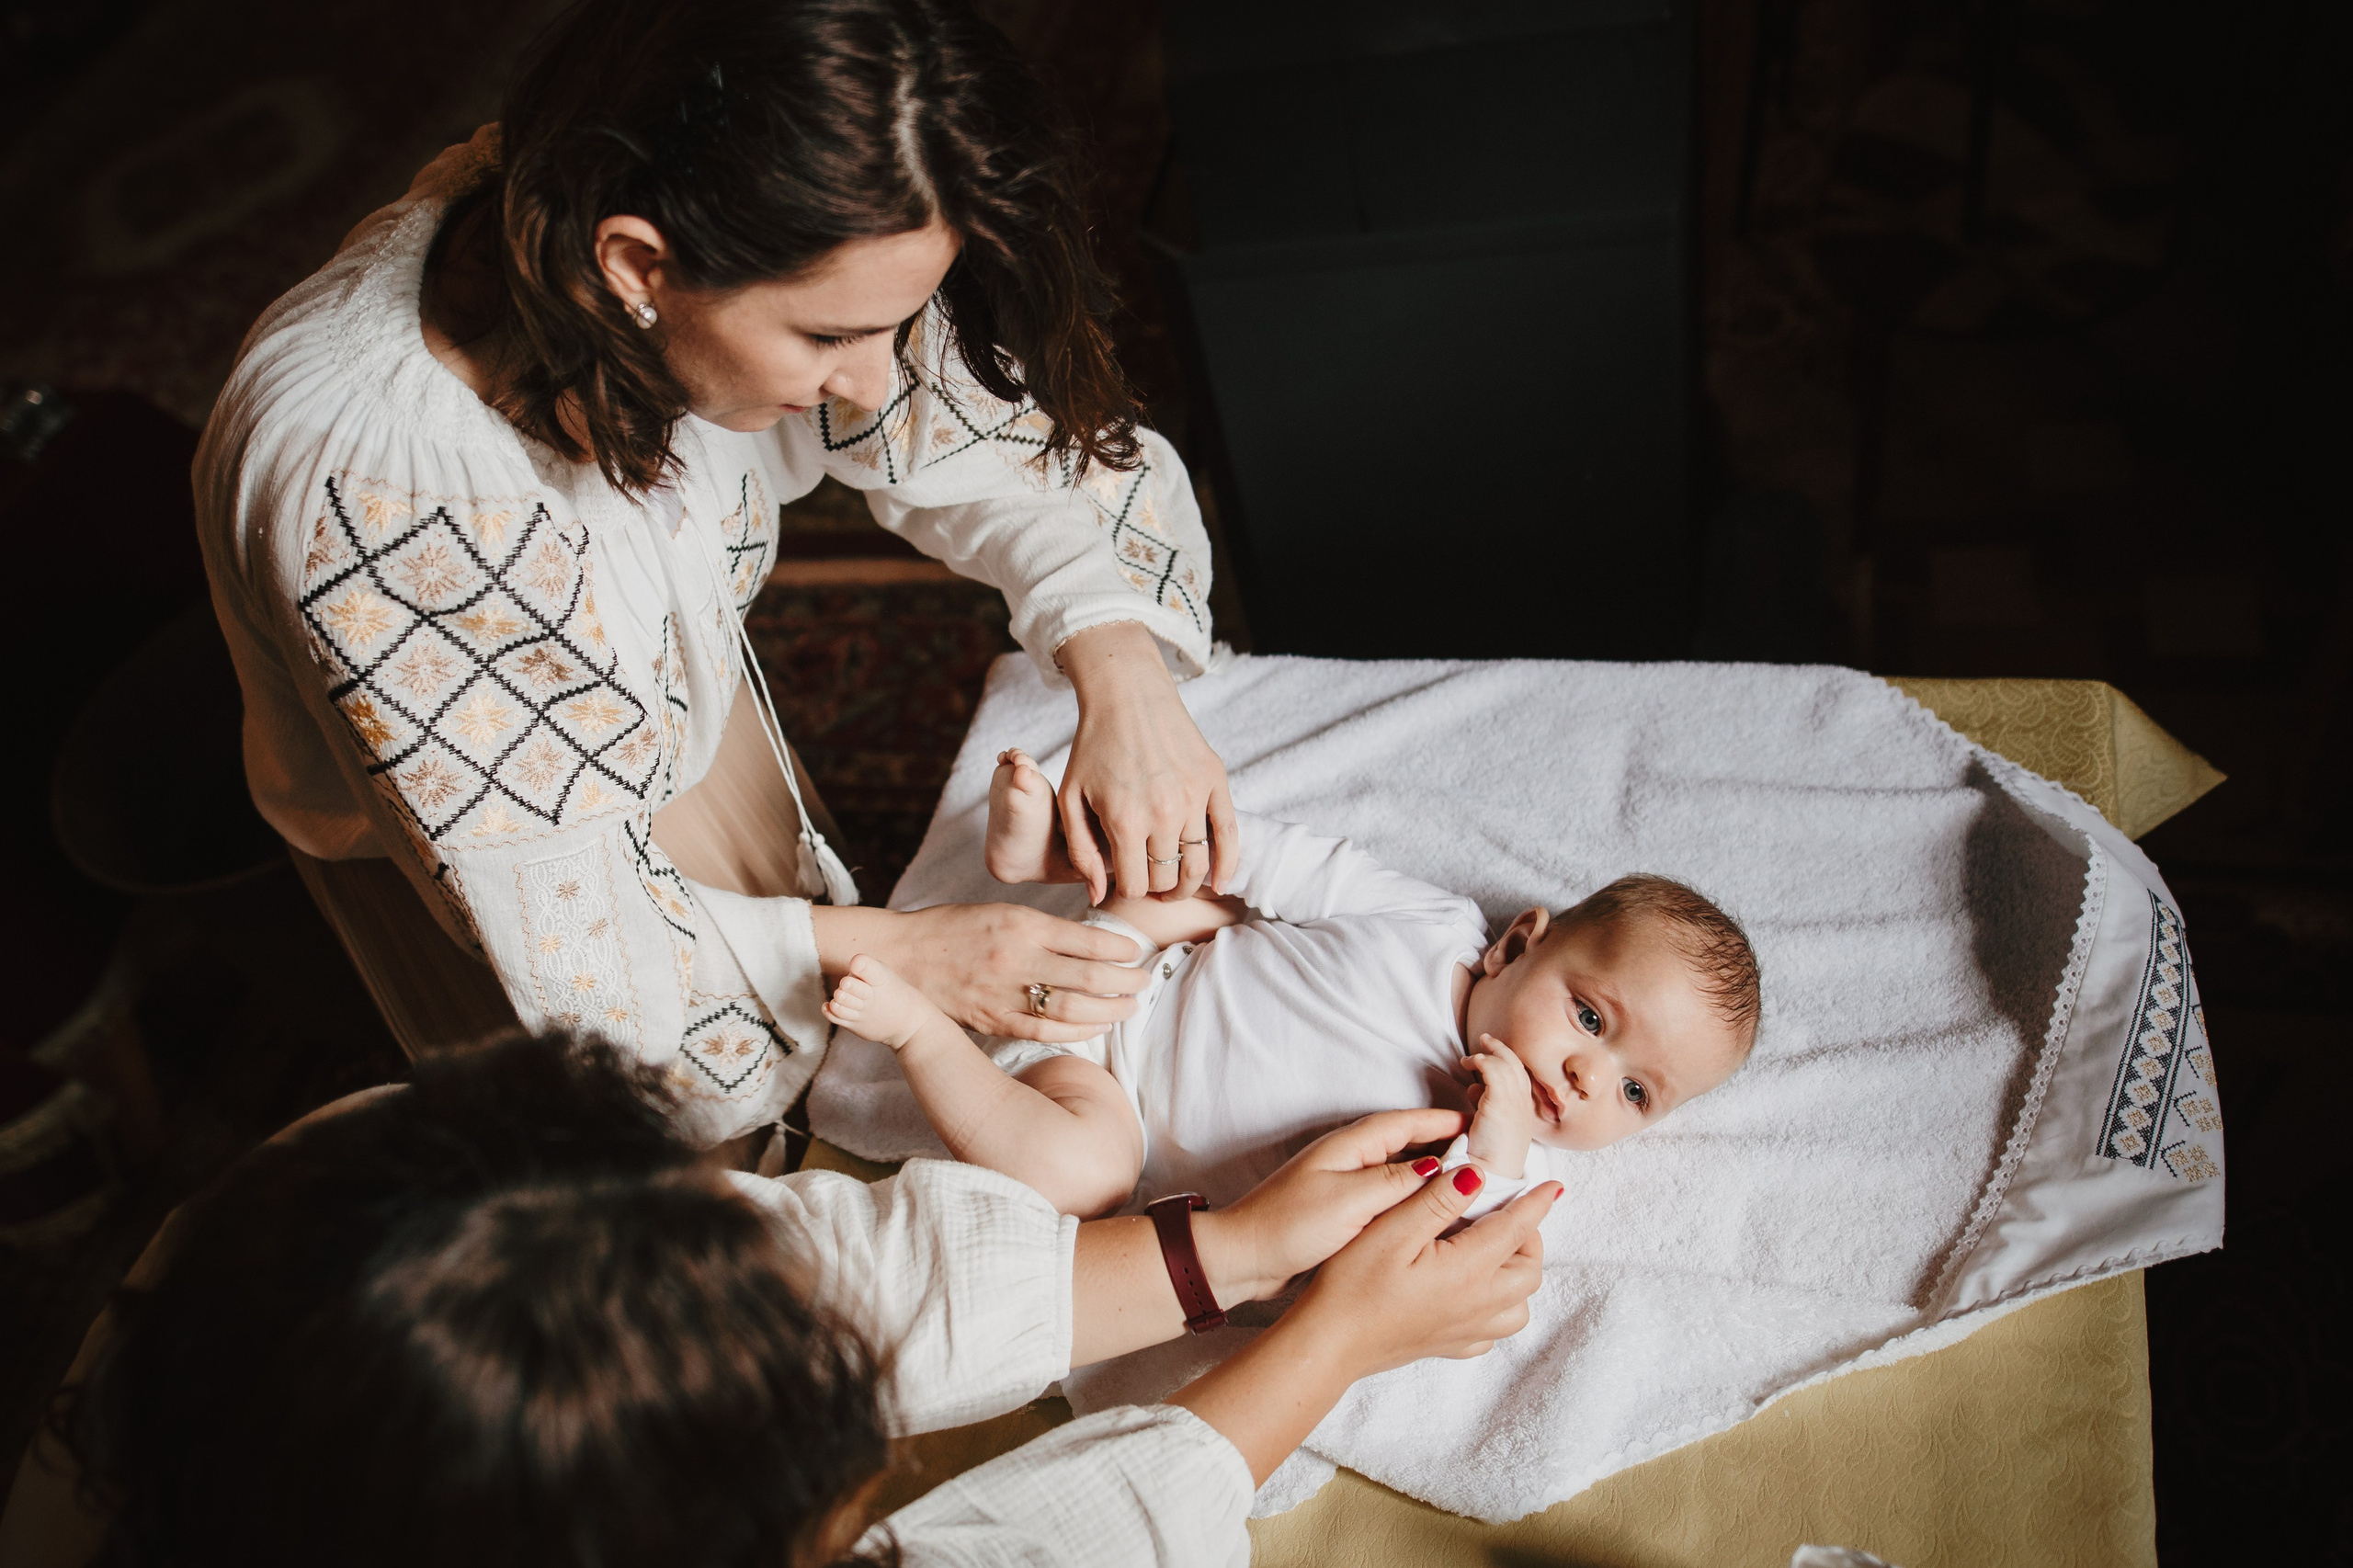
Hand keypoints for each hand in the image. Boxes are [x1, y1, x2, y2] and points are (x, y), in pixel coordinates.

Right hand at [809, 902, 1145, 1042]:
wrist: (898, 957)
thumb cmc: (951, 929)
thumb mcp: (999, 911)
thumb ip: (1042, 928)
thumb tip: (1090, 942)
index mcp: (1020, 922)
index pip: (1085, 937)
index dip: (1119, 947)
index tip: (1137, 951)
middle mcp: (1015, 957)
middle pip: (1087, 975)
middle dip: (1124, 981)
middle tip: (1145, 982)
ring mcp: (1003, 992)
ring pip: (1071, 1009)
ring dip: (1108, 1010)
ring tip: (1129, 1007)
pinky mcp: (992, 1021)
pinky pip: (1044, 1032)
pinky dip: (1077, 1032)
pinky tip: (1097, 1027)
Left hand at [1057, 621, 1238, 902]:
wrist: (1128, 695)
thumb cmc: (1093, 747)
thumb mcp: (1070, 798)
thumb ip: (1081, 852)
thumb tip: (1096, 897)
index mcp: (1125, 822)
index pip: (1135, 886)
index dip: (1127, 892)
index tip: (1124, 883)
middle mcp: (1163, 814)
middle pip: (1166, 880)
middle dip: (1154, 889)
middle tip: (1148, 882)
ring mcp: (1193, 798)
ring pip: (1197, 866)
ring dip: (1185, 885)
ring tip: (1174, 886)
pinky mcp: (1214, 782)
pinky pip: (1230, 835)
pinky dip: (1227, 866)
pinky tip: (1219, 884)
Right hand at [1169, 1160, 1556, 1483]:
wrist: (1328, 1343)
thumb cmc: (1352, 1284)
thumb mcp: (1391, 1230)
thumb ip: (1438, 1201)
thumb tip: (1477, 1176)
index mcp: (1467, 1270)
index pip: (1517, 1229)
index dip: (1537, 1203)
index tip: (1553, 1186)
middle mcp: (1477, 1304)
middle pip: (1528, 1271)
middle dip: (1528, 1238)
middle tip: (1506, 1212)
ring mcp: (1466, 1330)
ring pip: (1519, 1305)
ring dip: (1517, 1274)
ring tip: (1494, 1250)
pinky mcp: (1449, 1346)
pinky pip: (1494, 1330)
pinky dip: (1498, 1307)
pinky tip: (1474, 1291)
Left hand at [1199, 1108, 1467, 1301]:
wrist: (1243, 1259)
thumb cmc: (1288, 1227)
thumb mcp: (1348, 1202)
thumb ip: (1395, 1182)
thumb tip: (1440, 1167)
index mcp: (1349, 1147)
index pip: (1406, 1123)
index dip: (1443, 1122)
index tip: (1480, 1124)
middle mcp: (1349, 1159)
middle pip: (1407, 1143)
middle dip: (1445, 1144)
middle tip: (1486, 1154)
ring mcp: (1345, 1184)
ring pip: (1400, 1170)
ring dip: (1433, 1172)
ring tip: (1470, 1182)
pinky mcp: (1342, 1210)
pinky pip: (1389, 1195)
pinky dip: (1415, 1197)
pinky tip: (1434, 1212)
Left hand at [1461, 1035, 1536, 1177]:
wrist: (1492, 1179)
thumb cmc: (1489, 1160)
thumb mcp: (1493, 1129)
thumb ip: (1487, 1107)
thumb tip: (1474, 1090)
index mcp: (1524, 1113)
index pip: (1520, 1079)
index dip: (1507, 1064)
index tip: (1489, 1059)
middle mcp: (1524, 1106)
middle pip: (1517, 1067)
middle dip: (1501, 1051)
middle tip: (1486, 1041)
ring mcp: (1515, 1103)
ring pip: (1505, 1065)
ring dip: (1486, 1056)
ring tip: (1469, 1057)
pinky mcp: (1500, 1103)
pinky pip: (1492, 1070)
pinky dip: (1481, 1062)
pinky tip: (1469, 1064)